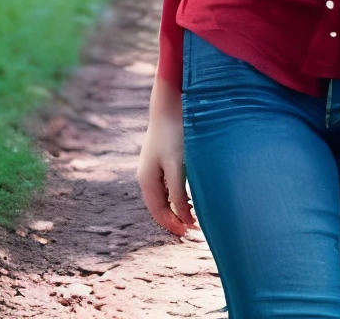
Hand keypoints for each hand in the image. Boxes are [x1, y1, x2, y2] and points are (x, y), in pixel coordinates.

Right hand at [137, 99, 198, 236]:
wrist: (169, 107)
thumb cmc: (174, 135)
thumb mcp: (177, 167)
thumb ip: (178, 193)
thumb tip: (184, 220)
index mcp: (147, 180)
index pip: (158, 212)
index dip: (173, 225)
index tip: (189, 233)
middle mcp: (146, 177)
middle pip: (159, 207)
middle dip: (174, 220)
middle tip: (193, 230)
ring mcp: (152, 169)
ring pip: (163, 198)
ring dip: (176, 209)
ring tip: (193, 217)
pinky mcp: (161, 161)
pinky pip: (167, 187)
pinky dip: (177, 197)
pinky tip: (190, 198)